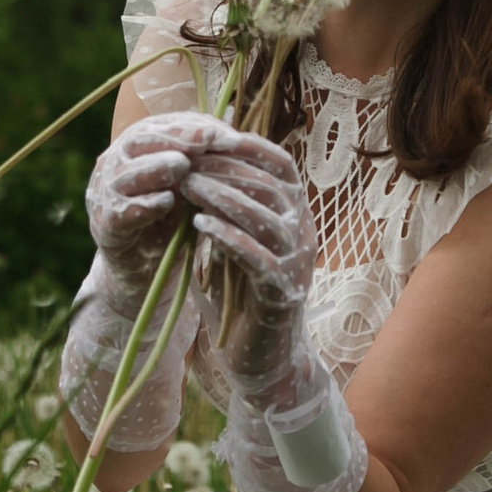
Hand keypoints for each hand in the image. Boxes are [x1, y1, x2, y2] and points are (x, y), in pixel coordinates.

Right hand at [85, 112, 232, 314]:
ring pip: (126, 174)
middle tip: (206, 139)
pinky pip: (122, 212)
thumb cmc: (168, 218)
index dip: (192, 126)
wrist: (141, 266)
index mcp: (134, 148)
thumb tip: (234, 135)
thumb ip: (200, 164)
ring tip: (183, 165)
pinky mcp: (105, 226)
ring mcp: (104, 194)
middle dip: (176, 138)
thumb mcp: (186, 186)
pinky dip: (145, 206)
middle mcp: (114, 164)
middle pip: (140, 140)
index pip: (161, 125)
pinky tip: (166, 202)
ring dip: (156, 168)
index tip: (224, 132)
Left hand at [182, 131, 315, 400]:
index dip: (249, 146)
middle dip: (225, 170)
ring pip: (266, 218)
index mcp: (296, 215)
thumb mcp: (233, 241)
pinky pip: (259, 258)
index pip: (282, 166)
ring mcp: (297, 264)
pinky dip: (229, 238)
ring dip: (224, 198)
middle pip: (270, 188)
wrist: (262, 357)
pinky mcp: (283, 293)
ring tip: (188, 186)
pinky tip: (200, 224)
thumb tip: (195, 163)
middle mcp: (304, 234)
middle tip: (187, 161)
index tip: (212, 134)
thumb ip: (224, 207)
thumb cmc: (242, 294)